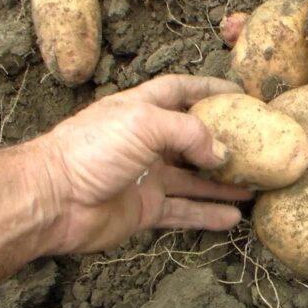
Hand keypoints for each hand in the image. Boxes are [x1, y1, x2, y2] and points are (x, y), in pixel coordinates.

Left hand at [37, 75, 251, 254]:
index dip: (208, 89)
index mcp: (141, 111)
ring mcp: (146, 177)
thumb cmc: (92, 150)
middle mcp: (146, 142)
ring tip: (253, 187)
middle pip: (192, 139)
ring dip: (221, 184)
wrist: (53, 200)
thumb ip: (189, 132)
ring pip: (193, 180)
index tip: (240, 94)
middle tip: (255, 146)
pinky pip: (183, 211)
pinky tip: (233, 218)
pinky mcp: (145, 208)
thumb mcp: (144, 124)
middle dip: (222, 142)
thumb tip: (220, 153)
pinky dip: (207, 215)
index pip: (180, 91)